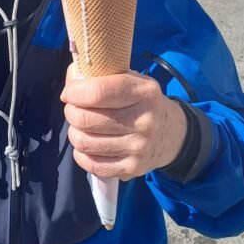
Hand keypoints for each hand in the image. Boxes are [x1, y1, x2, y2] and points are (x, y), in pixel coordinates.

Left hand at [61, 70, 187, 181]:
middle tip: (73, 109)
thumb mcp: (131, 80)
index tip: (70, 92)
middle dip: (71, 112)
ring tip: (80, 127)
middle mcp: (144, 121)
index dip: (75, 92)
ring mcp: (139, 148)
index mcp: (144, 92)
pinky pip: (92, 165)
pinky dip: (81, 154)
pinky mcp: (132, 168)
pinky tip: (88, 145)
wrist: (173, 134)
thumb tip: (70, 85)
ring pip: (84, 143)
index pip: (98, 92)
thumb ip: (100, 75)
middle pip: (86, 119)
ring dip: (74, 133)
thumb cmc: (141, 102)